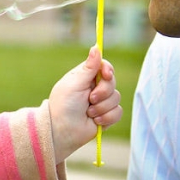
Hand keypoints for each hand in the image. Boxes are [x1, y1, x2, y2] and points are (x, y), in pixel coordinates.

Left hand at [48, 46, 121, 163]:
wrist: (62, 131)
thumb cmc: (64, 105)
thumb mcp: (74, 83)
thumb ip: (89, 67)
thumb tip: (96, 47)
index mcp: (85, 76)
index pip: (104, 66)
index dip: (108, 70)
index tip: (106, 75)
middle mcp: (94, 87)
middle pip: (112, 82)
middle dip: (103, 92)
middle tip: (90, 99)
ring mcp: (101, 102)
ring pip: (116, 98)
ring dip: (102, 107)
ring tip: (88, 113)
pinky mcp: (106, 116)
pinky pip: (118, 112)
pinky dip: (106, 118)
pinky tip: (94, 121)